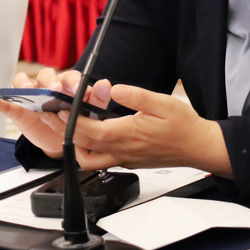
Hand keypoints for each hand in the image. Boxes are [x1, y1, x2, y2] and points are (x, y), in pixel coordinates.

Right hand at [0, 68, 112, 158]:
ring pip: (25, 83)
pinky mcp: (19, 110)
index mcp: (67, 85)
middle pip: (46, 75)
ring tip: (28, 91)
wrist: (62, 143)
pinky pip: (5, 103)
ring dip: (25, 85)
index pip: (69, 77)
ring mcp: (32, 96)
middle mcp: (48, 86)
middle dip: (50, 82)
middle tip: (54, 90)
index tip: (77, 91)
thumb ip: (97, 100)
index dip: (72, 82)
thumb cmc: (76, 122)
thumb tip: (106, 83)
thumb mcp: (89, 114)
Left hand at [63, 84, 232, 176]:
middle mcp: (123, 151)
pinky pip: (101, 161)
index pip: (91, 130)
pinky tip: (87, 138)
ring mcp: (124, 159)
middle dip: (64, 130)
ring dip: (74, 146)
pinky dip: (88, 151)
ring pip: (89, 160)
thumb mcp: (163, 103)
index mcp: (128, 135)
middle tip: (51, 116)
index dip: (72, 120)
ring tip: (66, 128)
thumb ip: (136, 96)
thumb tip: (115, 88)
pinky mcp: (128, 162)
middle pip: (84, 145)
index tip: (59, 109)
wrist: (198, 147)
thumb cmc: (183, 126)